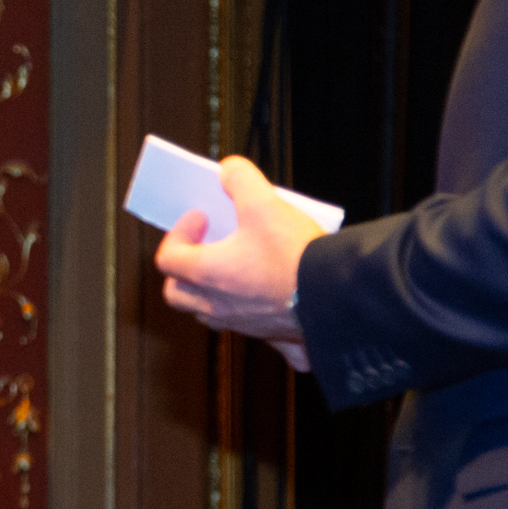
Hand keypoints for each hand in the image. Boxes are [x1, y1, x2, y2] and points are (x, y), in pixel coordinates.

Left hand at [155, 157, 322, 367]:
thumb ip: (241, 180)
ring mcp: (245, 326)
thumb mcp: (265, 203)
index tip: (200, 217)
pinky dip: (262, 320)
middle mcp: (219, 307)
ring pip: (212, 314)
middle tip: (204, 247)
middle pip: (179, 294)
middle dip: (184, 269)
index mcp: (207, 276)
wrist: (339, 297)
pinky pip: (261, 335)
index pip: (168, 259)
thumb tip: (229, 170)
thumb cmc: (296, 255)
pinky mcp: (276, 338)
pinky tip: (276, 305)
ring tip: (236, 267)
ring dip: (214, 292)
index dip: (178, 233)